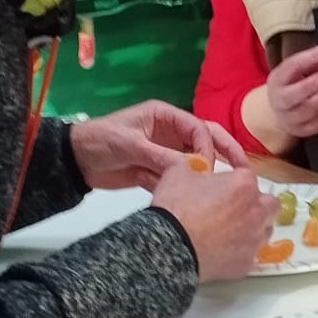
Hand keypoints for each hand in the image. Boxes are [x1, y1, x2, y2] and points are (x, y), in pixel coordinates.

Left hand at [69, 103, 250, 192]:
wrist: (74, 162)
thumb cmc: (99, 141)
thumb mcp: (130, 145)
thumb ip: (161, 156)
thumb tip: (193, 169)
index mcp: (165, 116)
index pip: (198, 128)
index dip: (207, 147)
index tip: (208, 169)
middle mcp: (170, 132)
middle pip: (206, 141)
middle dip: (225, 154)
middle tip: (243, 172)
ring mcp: (165, 152)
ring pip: (194, 163)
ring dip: (205, 176)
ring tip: (221, 193)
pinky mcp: (157, 171)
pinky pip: (178, 179)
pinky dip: (183, 189)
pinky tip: (189, 201)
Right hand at [149, 163, 274, 281]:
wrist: (169, 247)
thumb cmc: (175, 210)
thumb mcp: (178, 173)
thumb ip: (194, 167)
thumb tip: (195, 168)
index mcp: (243, 185)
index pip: (249, 177)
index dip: (235, 181)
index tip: (226, 187)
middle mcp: (256, 212)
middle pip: (270, 205)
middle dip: (257, 204)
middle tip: (237, 208)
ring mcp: (253, 239)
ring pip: (265, 231)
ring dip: (253, 228)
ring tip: (230, 231)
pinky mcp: (246, 263)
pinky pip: (250, 255)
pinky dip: (240, 252)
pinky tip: (223, 251)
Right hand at [262, 43, 317, 143]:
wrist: (282, 109)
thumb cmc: (294, 84)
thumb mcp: (298, 69)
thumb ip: (314, 59)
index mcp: (277, 79)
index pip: (292, 66)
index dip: (313, 57)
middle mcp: (279, 101)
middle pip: (293, 96)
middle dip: (313, 85)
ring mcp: (290, 119)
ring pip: (309, 110)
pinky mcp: (303, 131)